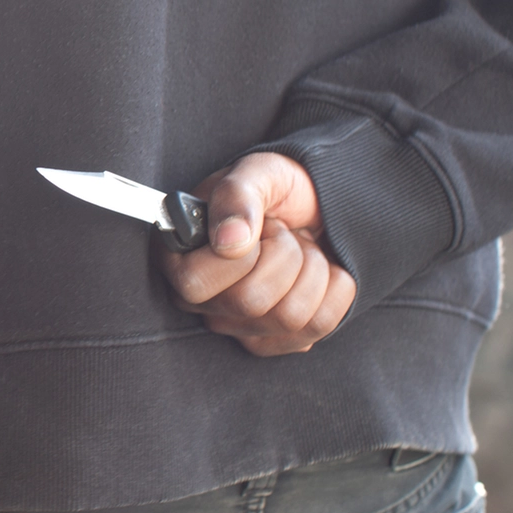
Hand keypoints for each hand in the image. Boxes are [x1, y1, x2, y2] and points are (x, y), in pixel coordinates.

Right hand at [160, 153, 355, 355]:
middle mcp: (202, 302)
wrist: (317, 205)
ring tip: (301, 248)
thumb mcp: (256, 173)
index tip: (258, 225)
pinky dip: (335, 287)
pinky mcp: (280, 339)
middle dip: (285, 254)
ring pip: (290, 317)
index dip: (240, 254)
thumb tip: (227, 241)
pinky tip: (320, 270)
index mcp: (178, 260)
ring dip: (312, 269)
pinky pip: (320, 325)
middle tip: (283, 232)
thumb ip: (236, 196)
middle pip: (250, 302)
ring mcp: (241, 327)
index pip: (194, 283)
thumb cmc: (277, 189)